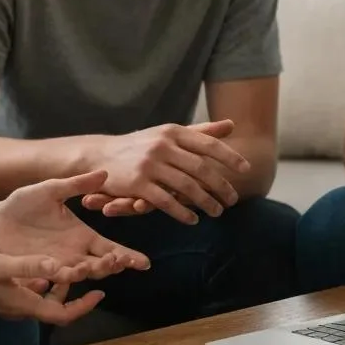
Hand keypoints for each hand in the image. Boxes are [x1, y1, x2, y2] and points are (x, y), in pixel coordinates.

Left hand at [0, 170, 150, 276]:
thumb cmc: (22, 204)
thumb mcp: (51, 190)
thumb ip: (77, 185)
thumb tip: (104, 172)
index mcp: (82, 235)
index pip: (111, 248)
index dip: (128, 256)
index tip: (143, 263)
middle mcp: (75, 254)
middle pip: (101, 265)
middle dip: (112, 265)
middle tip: (117, 260)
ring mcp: (58, 265)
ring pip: (81, 275)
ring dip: (89, 272)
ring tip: (92, 265)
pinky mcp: (40, 272)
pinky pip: (55, 281)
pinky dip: (61, 279)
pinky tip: (63, 274)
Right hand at [0, 250, 105, 324]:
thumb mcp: (2, 265)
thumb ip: (29, 266)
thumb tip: (58, 267)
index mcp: (24, 304)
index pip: (61, 314)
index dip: (83, 306)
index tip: (100, 293)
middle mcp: (22, 308)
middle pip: (57, 307)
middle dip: (76, 292)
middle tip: (91, 272)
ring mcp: (13, 303)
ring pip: (46, 298)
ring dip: (60, 284)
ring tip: (73, 266)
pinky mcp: (7, 295)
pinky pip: (33, 292)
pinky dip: (45, 281)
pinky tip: (46, 264)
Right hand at [81, 120, 247, 224]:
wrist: (99, 155)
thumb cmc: (140, 145)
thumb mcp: (169, 134)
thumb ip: (200, 132)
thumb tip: (232, 125)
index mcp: (173, 132)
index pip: (207, 144)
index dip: (229, 157)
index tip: (245, 169)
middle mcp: (162, 146)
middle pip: (200, 168)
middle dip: (220, 185)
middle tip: (233, 199)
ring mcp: (149, 164)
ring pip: (186, 186)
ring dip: (205, 201)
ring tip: (217, 212)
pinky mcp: (137, 184)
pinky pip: (166, 201)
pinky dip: (182, 212)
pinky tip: (193, 220)